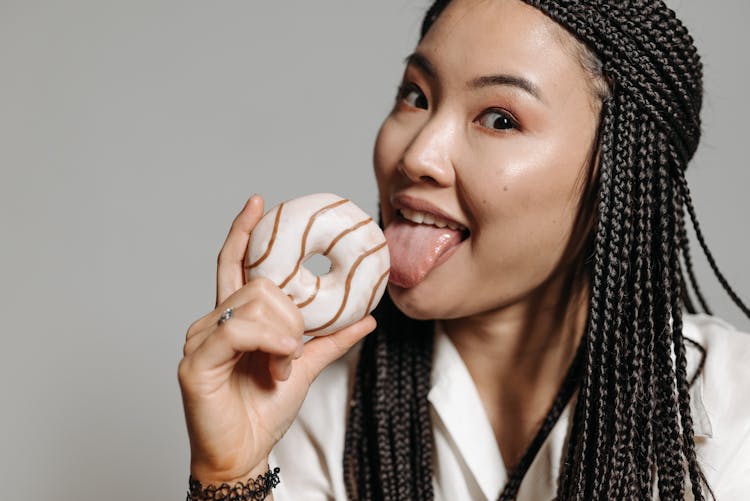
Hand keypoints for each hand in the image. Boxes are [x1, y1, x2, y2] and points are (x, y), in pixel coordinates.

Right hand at [178, 195, 375, 483]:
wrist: (244, 452)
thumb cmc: (265, 409)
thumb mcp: (306, 366)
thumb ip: (331, 339)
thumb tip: (368, 318)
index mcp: (235, 318)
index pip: (235, 263)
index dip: (245, 232)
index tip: (260, 202)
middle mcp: (212, 321)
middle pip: (257, 283)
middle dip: (290, 314)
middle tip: (292, 350)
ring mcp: (200, 338)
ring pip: (253, 304)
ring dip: (283, 335)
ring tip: (282, 365)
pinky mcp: (196, 361)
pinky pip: (239, 330)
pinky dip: (269, 343)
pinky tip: (277, 363)